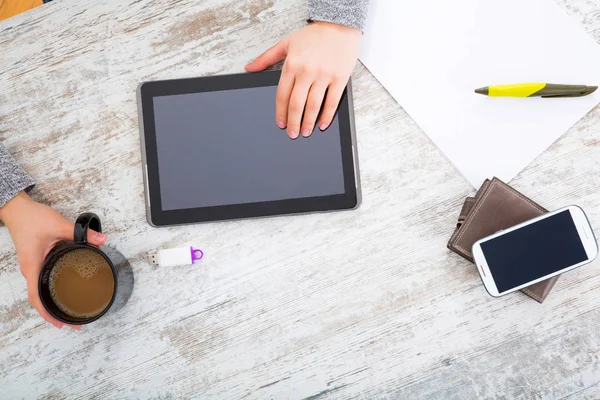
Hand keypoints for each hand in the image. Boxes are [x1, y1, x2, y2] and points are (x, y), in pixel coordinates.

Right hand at [0, 192, 106, 328]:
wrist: (17, 209)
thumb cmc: (31, 218)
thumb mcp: (58, 224)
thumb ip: (80, 233)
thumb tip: (102, 241)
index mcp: (32, 265)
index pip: (36, 296)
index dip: (47, 313)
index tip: (60, 324)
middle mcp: (30, 269)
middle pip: (38, 299)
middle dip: (54, 313)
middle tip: (73, 323)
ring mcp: (32, 266)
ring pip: (39, 291)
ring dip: (52, 303)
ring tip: (69, 312)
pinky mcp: (35, 261)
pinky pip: (41, 281)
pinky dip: (51, 291)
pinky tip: (63, 291)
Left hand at [245, 21, 360, 138]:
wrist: (338, 24)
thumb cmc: (313, 35)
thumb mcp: (286, 43)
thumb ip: (266, 58)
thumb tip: (249, 68)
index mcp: (292, 65)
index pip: (282, 95)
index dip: (280, 113)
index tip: (280, 124)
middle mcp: (307, 71)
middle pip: (296, 104)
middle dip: (293, 122)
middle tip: (292, 134)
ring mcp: (324, 75)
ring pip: (313, 105)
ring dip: (308, 122)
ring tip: (306, 132)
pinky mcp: (339, 77)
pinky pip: (332, 101)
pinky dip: (327, 115)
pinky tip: (322, 124)